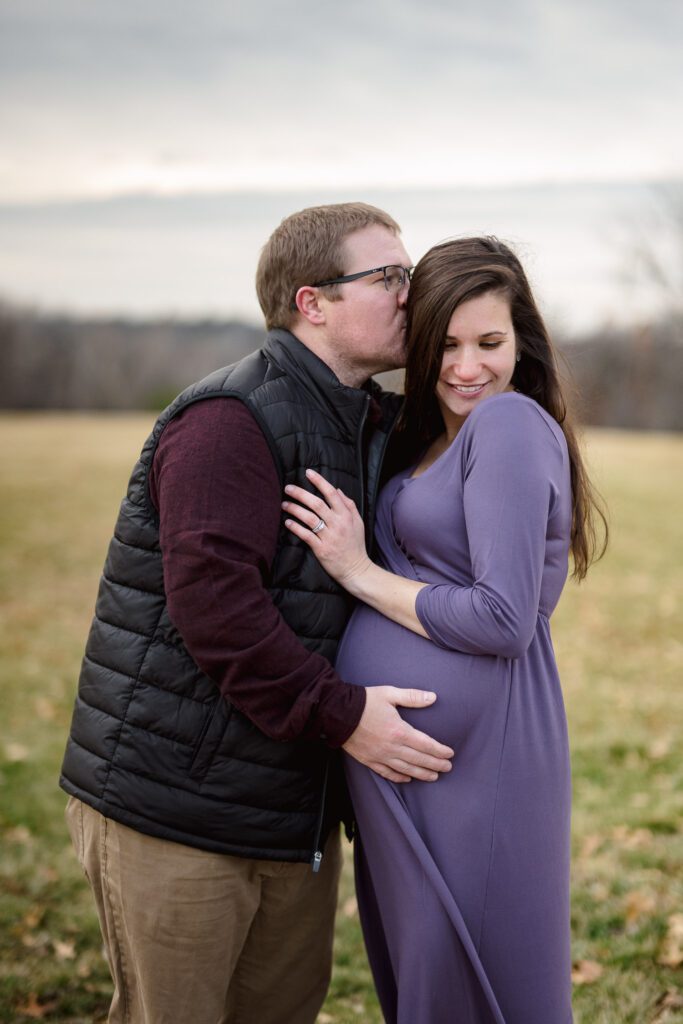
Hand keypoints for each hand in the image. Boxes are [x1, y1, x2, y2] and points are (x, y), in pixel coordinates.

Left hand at [282, 468, 370, 585]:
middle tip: (288, 488)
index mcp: (346, 516)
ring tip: (284, 504)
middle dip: (300, 493)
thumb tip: (337, 490)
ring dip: (295, 509)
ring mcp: (329, 537)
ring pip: (309, 518)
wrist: (356, 569)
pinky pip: (306, 535)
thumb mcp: (358, 522)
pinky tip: (287, 522)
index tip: (308, 472)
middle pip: (316, 503)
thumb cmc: (356, 545)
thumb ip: (349, 505)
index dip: (319, 481)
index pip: (331, 493)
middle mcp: (337, 524)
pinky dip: (296, 528)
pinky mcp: (321, 549)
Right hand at [343, 686, 453, 782]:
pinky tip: (408, 779)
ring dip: (422, 774)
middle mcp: (391, 747)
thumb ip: (412, 697)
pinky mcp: (369, 760)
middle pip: (419, 759)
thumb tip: (433, 697)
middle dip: (436, 764)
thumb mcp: (390, 693)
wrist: (337, 712)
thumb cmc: (365, 701)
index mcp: (399, 730)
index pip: (426, 744)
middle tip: (448, 768)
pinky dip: (399, 777)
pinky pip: (387, 773)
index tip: (450, 754)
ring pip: (406, 769)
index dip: (440, 751)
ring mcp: (380, 756)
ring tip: (434, 776)